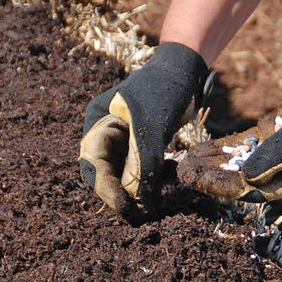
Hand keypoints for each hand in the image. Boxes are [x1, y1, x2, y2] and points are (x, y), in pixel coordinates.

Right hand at [79, 43, 209, 213]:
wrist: (186, 69)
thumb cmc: (165, 89)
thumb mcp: (153, 126)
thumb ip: (144, 163)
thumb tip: (140, 201)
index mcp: (97, 122)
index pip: (94, 163)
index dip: (107, 189)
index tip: (126, 208)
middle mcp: (105, 132)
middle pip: (106, 172)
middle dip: (122, 192)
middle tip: (140, 212)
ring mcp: (122, 138)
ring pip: (125, 172)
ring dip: (141, 186)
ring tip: (157, 198)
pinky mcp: (140, 143)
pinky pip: (142, 166)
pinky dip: (154, 175)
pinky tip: (171, 176)